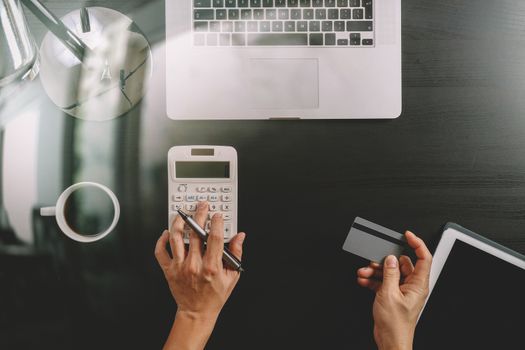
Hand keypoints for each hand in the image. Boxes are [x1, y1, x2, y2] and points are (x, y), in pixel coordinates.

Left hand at [155, 201, 245, 349]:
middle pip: (195, 233)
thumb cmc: (214, 296)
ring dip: (179, 222)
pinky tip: (167, 232)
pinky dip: (161, 240)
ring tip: (183, 215)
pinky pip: (160, 252)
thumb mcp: (232, 277)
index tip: (217, 215)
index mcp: (211, 267)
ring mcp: (180, 267)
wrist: (196, 312)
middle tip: (202, 207)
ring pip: (176, 238)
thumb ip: (236, 254)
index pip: (214, 238)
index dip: (217, 223)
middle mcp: (194, 265)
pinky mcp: (169, 270)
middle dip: (199, 215)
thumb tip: (240, 237)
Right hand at [357, 231, 431, 349]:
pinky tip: (364, 280)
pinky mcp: (393, 295)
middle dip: (385, 261)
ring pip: (390, 272)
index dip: (417, 243)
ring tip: (365, 272)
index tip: (407, 235)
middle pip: (401, 264)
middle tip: (375, 260)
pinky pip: (384, 281)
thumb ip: (390, 274)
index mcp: (418, 285)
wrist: (390, 340)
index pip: (423, 258)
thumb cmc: (396, 324)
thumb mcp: (389, 294)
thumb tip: (391, 259)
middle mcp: (412, 286)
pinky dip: (374, 280)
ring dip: (376, 271)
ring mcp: (402, 290)